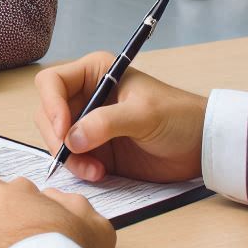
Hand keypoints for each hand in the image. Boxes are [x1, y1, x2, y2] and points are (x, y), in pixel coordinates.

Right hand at [34, 53, 206, 183]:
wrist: (200, 146)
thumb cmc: (178, 116)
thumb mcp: (144, 115)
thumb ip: (106, 123)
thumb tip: (72, 138)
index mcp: (95, 72)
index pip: (52, 82)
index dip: (51, 105)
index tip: (64, 131)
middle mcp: (86, 95)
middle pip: (48, 113)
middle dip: (57, 138)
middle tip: (75, 158)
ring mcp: (88, 123)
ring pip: (56, 138)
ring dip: (69, 158)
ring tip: (95, 171)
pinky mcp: (95, 148)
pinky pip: (71, 158)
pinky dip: (78, 168)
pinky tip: (99, 174)